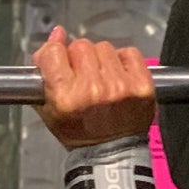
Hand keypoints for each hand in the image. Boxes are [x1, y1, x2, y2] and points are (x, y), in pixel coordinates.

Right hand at [33, 27, 154, 149]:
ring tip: (101, 80)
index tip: (60, 63)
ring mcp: (119, 87)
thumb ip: (46, 70)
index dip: (55, 54)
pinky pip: (129, 53)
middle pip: (81, 46)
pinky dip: (123, 61)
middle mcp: (92, 90)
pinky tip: (118, 78)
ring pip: (105, 47)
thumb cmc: (78, 132)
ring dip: (101, 60)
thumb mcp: (49, 108)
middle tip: (83, 78)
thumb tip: (57, 33)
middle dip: (79, 58)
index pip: (54, 52)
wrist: (110, 154)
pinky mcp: (141, 85)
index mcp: (65, 98)